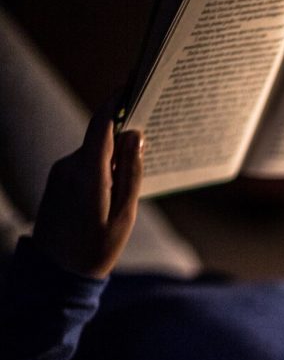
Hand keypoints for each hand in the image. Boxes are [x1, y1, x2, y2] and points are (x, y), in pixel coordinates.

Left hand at [32, 105, 143, 277]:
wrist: (57, 274)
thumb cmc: (97, 248)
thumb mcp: (124, 214)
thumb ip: (131, 172)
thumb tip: (136, 136)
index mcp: (88, 174)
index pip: (101, 126)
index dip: (115, 102)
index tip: (131, 85)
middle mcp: (69, 167)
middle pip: (101, 138)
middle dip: (123, 135)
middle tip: (149, 132)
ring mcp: (60, 173)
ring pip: (94, 153)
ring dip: (114, 158)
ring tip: (134, 176)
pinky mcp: (58, 182)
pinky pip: (85, 165)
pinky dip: (102, 168)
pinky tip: (114, 190)